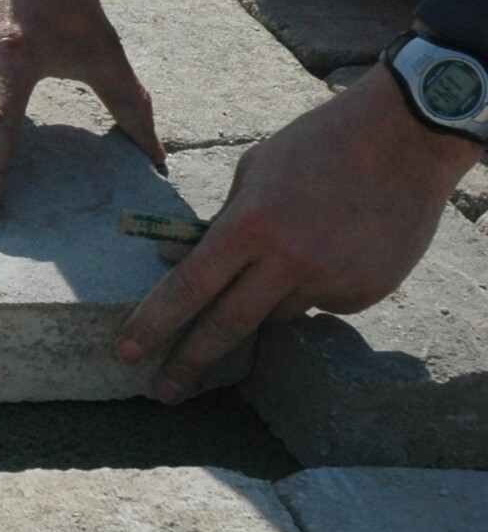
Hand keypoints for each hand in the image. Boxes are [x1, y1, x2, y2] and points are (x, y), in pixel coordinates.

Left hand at [115, 67, 477, 401]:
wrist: (405, 139)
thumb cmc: (318, 145)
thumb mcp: (255, 172)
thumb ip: (221, 221)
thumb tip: (179, 259)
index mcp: (251, 225)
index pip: (190, 286)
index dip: (154, 323)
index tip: (126, 351)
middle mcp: (289, 261)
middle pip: (227, 326)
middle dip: (188, 363)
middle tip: (161, 392)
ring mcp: (332, 280)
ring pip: (277, 314)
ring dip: (266, 299)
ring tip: (295, 248)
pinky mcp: (366, 291)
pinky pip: (322, 302)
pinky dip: (315, 284)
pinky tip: (338, 244)